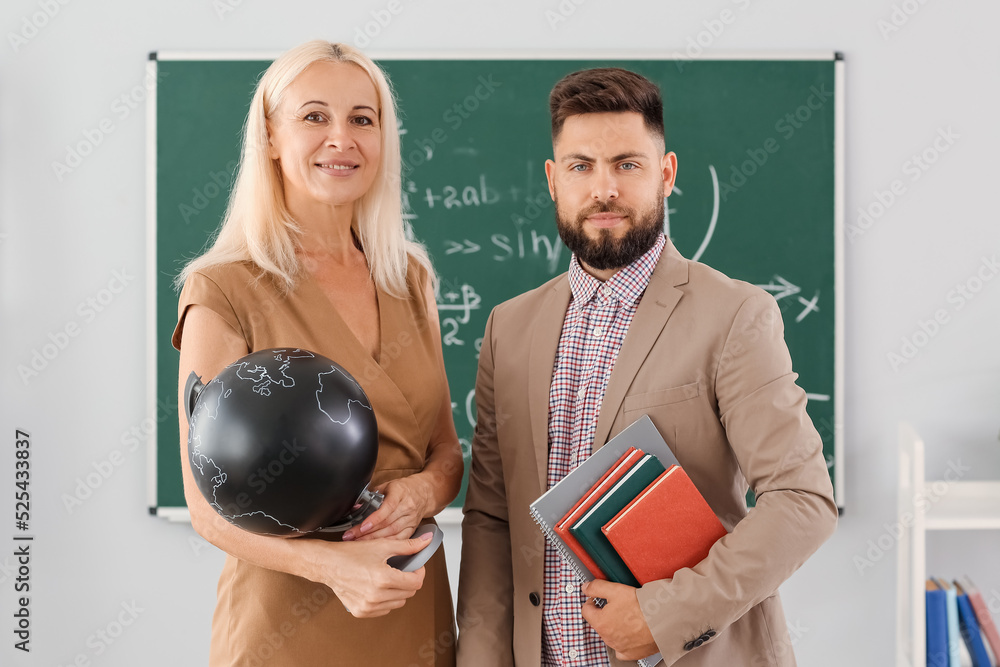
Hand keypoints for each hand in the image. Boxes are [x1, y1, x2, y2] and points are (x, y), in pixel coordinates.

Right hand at [318, 532, 432, 617]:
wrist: (328, 564)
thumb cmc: (352, 553)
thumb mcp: (382, 545)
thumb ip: (408, 546)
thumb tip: (426, 541)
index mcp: (383, 579)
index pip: (416, 583)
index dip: (419, 572)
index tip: (415, 566)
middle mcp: (376, 596)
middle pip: (409, 593)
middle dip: (408, 580)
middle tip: (400, 570)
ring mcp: (368, 606)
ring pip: (398, 603)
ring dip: (398, 591)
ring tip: (387, 578)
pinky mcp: (361, 612)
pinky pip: (385, 609)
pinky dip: (386, 599)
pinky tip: (377, 587)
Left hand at [343, 475, 431, 540]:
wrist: (425, 493)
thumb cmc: (404, 489)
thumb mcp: (388, 485)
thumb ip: (372, 495)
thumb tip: (356, 506)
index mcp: (400, 493)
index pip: (388, 508)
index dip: (374, 518)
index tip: (362, 526)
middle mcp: (407, 507)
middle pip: (387, 523)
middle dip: (368, 532)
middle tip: (352, 536)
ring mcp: (411, 519)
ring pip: (393, 533)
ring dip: (374, 539)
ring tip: (359, 543)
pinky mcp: (413, 529)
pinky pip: (399, 539)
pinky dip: (387, 544)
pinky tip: (375, 547)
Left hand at [581, 580, 658, 660]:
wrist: (663, 619)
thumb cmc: (642, 607)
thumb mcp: (615, 590)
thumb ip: (596, 587)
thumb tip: (586, 588)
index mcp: (600, 622)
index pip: (586, 610)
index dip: (591, 600)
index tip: (597, 598)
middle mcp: (607, 637)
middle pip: (599, 622)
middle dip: (605, 613)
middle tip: (617, 605)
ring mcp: (619, 647)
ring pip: (610, 635)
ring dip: (614, 626)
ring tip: (627, 616)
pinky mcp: (631, 653)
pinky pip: (621, 649)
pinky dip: (623, 641)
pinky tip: (629, 633)